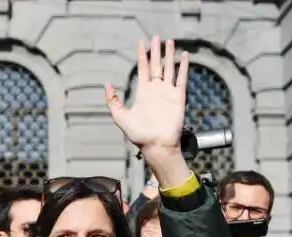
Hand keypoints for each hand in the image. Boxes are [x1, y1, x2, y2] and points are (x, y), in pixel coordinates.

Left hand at [105, 36, 190, 182]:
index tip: (141, 42)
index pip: (142, 68)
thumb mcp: (120, 116)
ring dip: (169, 55)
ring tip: (170, 42)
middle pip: (156, 65)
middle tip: (156, 37)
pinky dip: (183, 67)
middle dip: (156, 51)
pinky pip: (181, 79)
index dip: (142, 55)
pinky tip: (184, 56)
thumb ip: (113, 101)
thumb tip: (106, 84)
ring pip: (169, 69)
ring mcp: (168, 92)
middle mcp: (156, 90)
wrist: (156, 144)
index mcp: (143, 92)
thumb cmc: (138, 134)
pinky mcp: (178, 97)